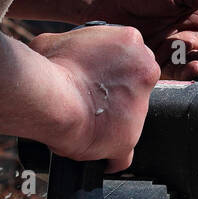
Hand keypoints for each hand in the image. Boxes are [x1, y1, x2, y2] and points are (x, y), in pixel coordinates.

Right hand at [28, 24, 159, 170]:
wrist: (52, 98)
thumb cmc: (52, 67)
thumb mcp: (56, 41)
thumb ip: (73, 45)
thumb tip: (63, 54)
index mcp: (130, 42)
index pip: (129, 54)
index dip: (109, 66)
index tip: (95, 74)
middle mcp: (145, 72)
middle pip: (136, 84)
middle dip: (115, 91)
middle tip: (91, 96)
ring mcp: (140, 108)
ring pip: (130, 118)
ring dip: (111, 121)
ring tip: (85, 122)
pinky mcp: (128, 138)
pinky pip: (123, 155)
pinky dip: (110, 157)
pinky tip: (97, 155)